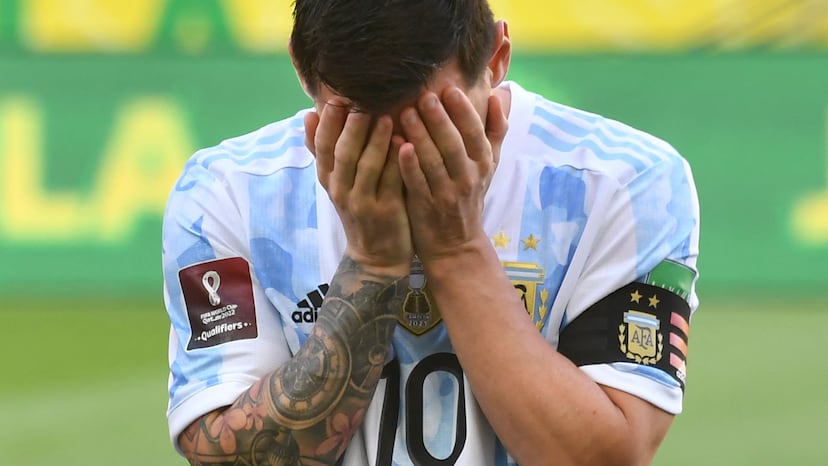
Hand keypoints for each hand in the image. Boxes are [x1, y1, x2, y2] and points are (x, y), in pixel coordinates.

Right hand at [305, 101, 412, 272]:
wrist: (377, 257)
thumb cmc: (360, 209)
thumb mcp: (337, 182)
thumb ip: (324, 150)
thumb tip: (308, 114)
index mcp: (330, 179)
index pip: (323, 146)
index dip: (328, 122)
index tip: (336, 97)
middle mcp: (342, 191)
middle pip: (343, 154)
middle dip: (350, 127)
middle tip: (360, 102)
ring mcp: (363, 203)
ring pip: (367, 168)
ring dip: (376, 141)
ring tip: (386, 117)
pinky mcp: (387, 212)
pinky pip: (392, 183)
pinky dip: (397, 163)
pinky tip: (406, 144)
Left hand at [398, 87, 508, 261]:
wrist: (456, 244)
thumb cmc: (469, 196)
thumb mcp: (489, 165)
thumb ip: (495, 131)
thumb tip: (499, 96)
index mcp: (482, 163)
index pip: (475, 133)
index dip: (463, 111)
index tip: (450, 89)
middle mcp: (467, 177)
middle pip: (454, 144)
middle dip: (440, 119)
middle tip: (424, 95)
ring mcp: (446, 193)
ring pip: (434, 161)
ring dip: (420, 136)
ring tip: (406, 113)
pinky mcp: (425, 206)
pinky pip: (417, 182)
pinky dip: (408, 165)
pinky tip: (398, 145)